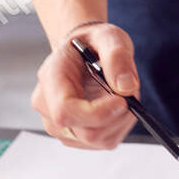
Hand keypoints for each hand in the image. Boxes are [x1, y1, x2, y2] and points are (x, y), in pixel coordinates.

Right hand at [30, 22, 137, 149]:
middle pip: (86, 131)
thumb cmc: (91, 43)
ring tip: (122, 94)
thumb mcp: (108, 36)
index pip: (65, 111)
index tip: (123, 101)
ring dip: (120, 120)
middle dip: (117, 116)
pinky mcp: (74, 136)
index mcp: (50, 78)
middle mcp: (48, 106)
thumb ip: (117, 56)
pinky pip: (103, 142)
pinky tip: (116, 106)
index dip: (97, 113)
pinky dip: (118, 126)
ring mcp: (59, 125)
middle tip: (131, 92)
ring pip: (97, 140)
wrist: (82, 51)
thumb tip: (126, 87)